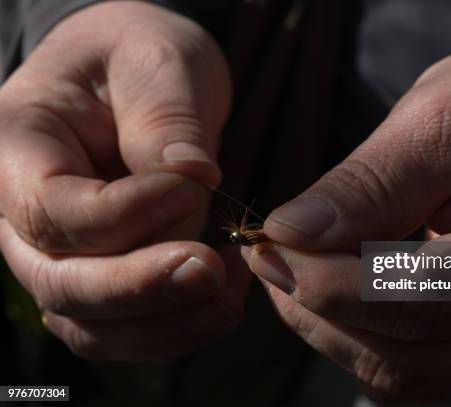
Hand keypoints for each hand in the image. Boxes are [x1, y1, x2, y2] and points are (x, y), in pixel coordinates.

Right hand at [0, 2, 245, 359]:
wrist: (141, 79)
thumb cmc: (141, 59)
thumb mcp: (159, 64)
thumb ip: (167, 121)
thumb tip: (192, 178)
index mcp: (18, 144)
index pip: (50, 207)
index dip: (122, 215)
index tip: (192, 189)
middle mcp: (24, 211)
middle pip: (60, 282)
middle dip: (141, 287)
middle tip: (211, 270)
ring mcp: (60, 252)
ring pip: (91, 322)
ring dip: (164, 324)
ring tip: (228, 296)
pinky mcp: (102, 273)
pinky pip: (124, 327)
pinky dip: (174, 326)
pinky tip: (223, 294)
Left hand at [242, 29, 450, 400]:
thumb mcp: (445, 116)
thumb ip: (370, 181)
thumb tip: (290, 232)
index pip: (421, 299)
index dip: (330, 282)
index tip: (268, 243)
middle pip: (404, 354)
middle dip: (318, 308)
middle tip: (269, 251)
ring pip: (398, 371)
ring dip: (329, 325)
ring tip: (293, 262)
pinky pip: (407, 361)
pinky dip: (354, 329)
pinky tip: (330, 279)